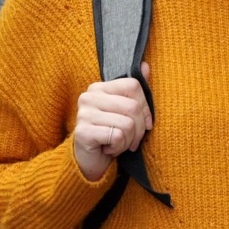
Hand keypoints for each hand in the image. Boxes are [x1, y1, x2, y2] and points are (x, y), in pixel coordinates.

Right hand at [73, 62, 153, 180]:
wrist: (89, 162)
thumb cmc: (110, 135)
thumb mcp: (124, 112)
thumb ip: (135, 90)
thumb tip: (146, 65)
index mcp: (98, 88)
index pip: (133, 86)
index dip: (145, 107)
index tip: (143, 123)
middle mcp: (88, 97)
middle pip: (133, 107)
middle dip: (139, 129)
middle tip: (130, 139)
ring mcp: (83, 114)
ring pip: (127, 124)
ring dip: (128, 140)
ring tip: (117, 144)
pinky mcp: (83, 132)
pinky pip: (118, 136)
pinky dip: (119, 147)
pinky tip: (108, 149)